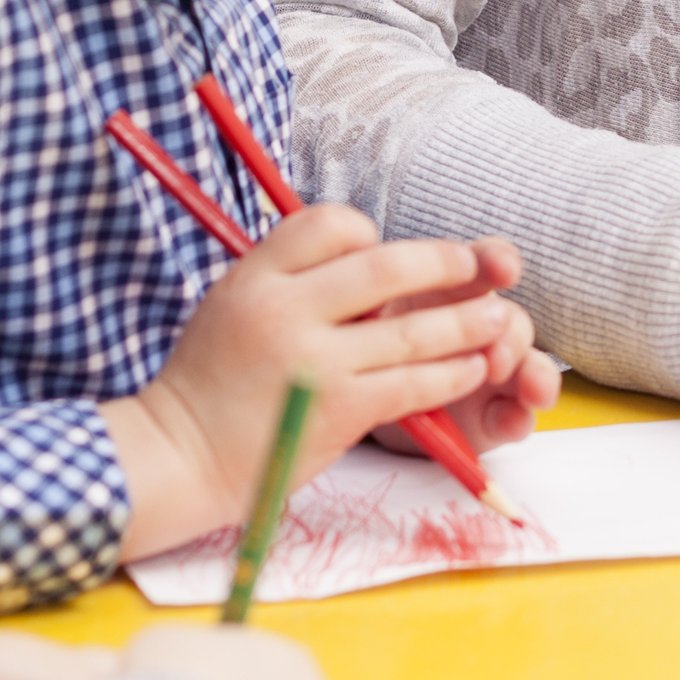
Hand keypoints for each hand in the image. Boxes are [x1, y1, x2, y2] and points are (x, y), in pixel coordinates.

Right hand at [119, 204, 536, 533]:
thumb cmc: (209, 383)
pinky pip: (412, 381)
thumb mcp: (230, 305)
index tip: (390, 252)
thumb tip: (363, 255)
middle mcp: (284, 310)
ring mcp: (313, 361)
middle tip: (478, 268)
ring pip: (412, 329)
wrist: (180, 457)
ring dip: (466, 322)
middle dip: (444, 264)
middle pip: (386, 266)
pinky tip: (473, 369)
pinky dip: (452, 372)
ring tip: (499, 319)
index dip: (369, 233)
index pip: (329, 223)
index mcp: (255, 276)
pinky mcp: (338, 410)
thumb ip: (289, 280)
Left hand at [364, 240, 564, 458]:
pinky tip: (512, 421)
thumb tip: (364, 290)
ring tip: (529, 388)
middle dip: (511, 335)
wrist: (366, 400)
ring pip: (529, 365)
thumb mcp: (367, 320)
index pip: (485, 266)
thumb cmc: (371, 343)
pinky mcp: (493, 418)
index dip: (499, 264)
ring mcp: (493, 374)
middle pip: (511, 321)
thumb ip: (373, 306)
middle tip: (497, 355)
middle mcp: (481, 328)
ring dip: (534, 373)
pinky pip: (516, 416)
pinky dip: (518, 418)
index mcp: (452, 291)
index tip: (504, 271)